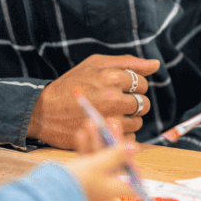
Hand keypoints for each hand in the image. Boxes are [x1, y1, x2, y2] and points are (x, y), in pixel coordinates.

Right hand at [28, 54, 160, 149]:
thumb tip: (156, 64)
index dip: (133, 85)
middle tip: (116, 102)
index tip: (120, 88)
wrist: (44, 111)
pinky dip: (121, 133)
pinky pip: (129, 137)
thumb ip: (128, 62)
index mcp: (112, 77)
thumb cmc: (71, 84)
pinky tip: (107, 126)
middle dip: (134, 103)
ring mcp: (109, 120)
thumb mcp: (95, 64)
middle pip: (144, 103)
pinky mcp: (104, 138)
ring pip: (138, 122)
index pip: (143, 82)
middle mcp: (113, 98)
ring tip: (111, 114)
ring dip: (129, 119)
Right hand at [64, 119, 140, 200]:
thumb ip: (117, 154)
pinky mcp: (81, 176)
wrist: (50, 190)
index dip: (132, 156)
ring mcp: (93, 180)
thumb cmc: (78, 180)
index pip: (131, 171)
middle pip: (114, 158)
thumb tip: (135, 148)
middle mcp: (106, 184)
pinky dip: (85, 147)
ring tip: (92, 122)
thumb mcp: (100, 163)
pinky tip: (80, 134)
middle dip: (111, 139)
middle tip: (112, 120)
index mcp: (116, 186)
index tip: (131, 140)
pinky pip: (86, 159)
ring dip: (96, 139)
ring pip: (99, 156)